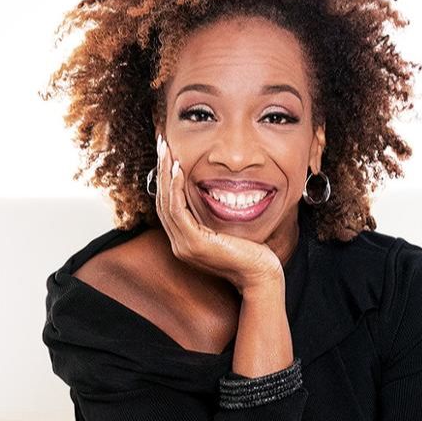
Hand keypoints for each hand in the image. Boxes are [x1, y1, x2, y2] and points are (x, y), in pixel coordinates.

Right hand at [155, 133, 283, 292]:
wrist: (261, 276)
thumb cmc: (252, 253)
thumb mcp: (229, 230)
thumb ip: (216, 215)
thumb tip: (215, 192)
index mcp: (186, 241)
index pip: (169, 205)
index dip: (166, 179)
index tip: (169, 154)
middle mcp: (180, 244)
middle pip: (162, 201)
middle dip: (161, 170)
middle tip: (162, 144)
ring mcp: (185, 245)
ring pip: (165, 203)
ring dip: (165, 174)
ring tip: (167, 151)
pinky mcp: (194, 244)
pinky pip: (177, 210)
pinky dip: (175, 188)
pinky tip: (178, 170)